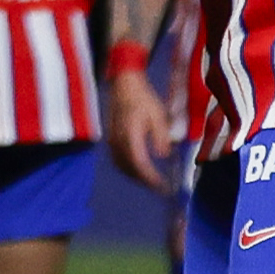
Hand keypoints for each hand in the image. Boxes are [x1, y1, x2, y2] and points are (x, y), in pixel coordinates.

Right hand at [105, 69, 180, 191]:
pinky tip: (139, 169)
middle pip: (129, 169)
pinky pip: (118, 161)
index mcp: (130, 135)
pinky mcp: (111, 140)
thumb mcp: (158, 115)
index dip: (150, 177)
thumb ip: (161, 136)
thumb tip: (164, 155)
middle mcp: (118, 141)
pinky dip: (129, 169)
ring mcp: (112, 141)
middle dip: (145, 181)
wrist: (123, 86)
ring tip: (151, 181)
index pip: (139, 163)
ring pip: (122, 167)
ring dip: (136, 177)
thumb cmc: (142, 98)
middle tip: (160, 187)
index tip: (162, 185)